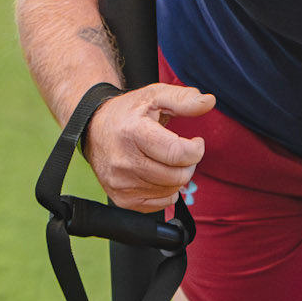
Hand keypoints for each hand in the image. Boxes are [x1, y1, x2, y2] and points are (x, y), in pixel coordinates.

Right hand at [84, 83, 213, 210]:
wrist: (93, 129)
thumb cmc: (127, 112)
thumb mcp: (154, 95)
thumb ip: (183, 98)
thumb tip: (208, 102)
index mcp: (133, 133)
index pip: (177, 154)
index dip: (196, 150)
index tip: (195, 142)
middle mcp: (123, 161)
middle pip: (177, 176)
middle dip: (189, 164)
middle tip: (182, 152)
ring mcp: (120, 183)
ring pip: (170, 191)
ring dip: (177, 177)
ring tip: (168, 161)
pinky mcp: (121, 199)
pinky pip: (159, 205)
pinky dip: (166, 192)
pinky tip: (159, 175)